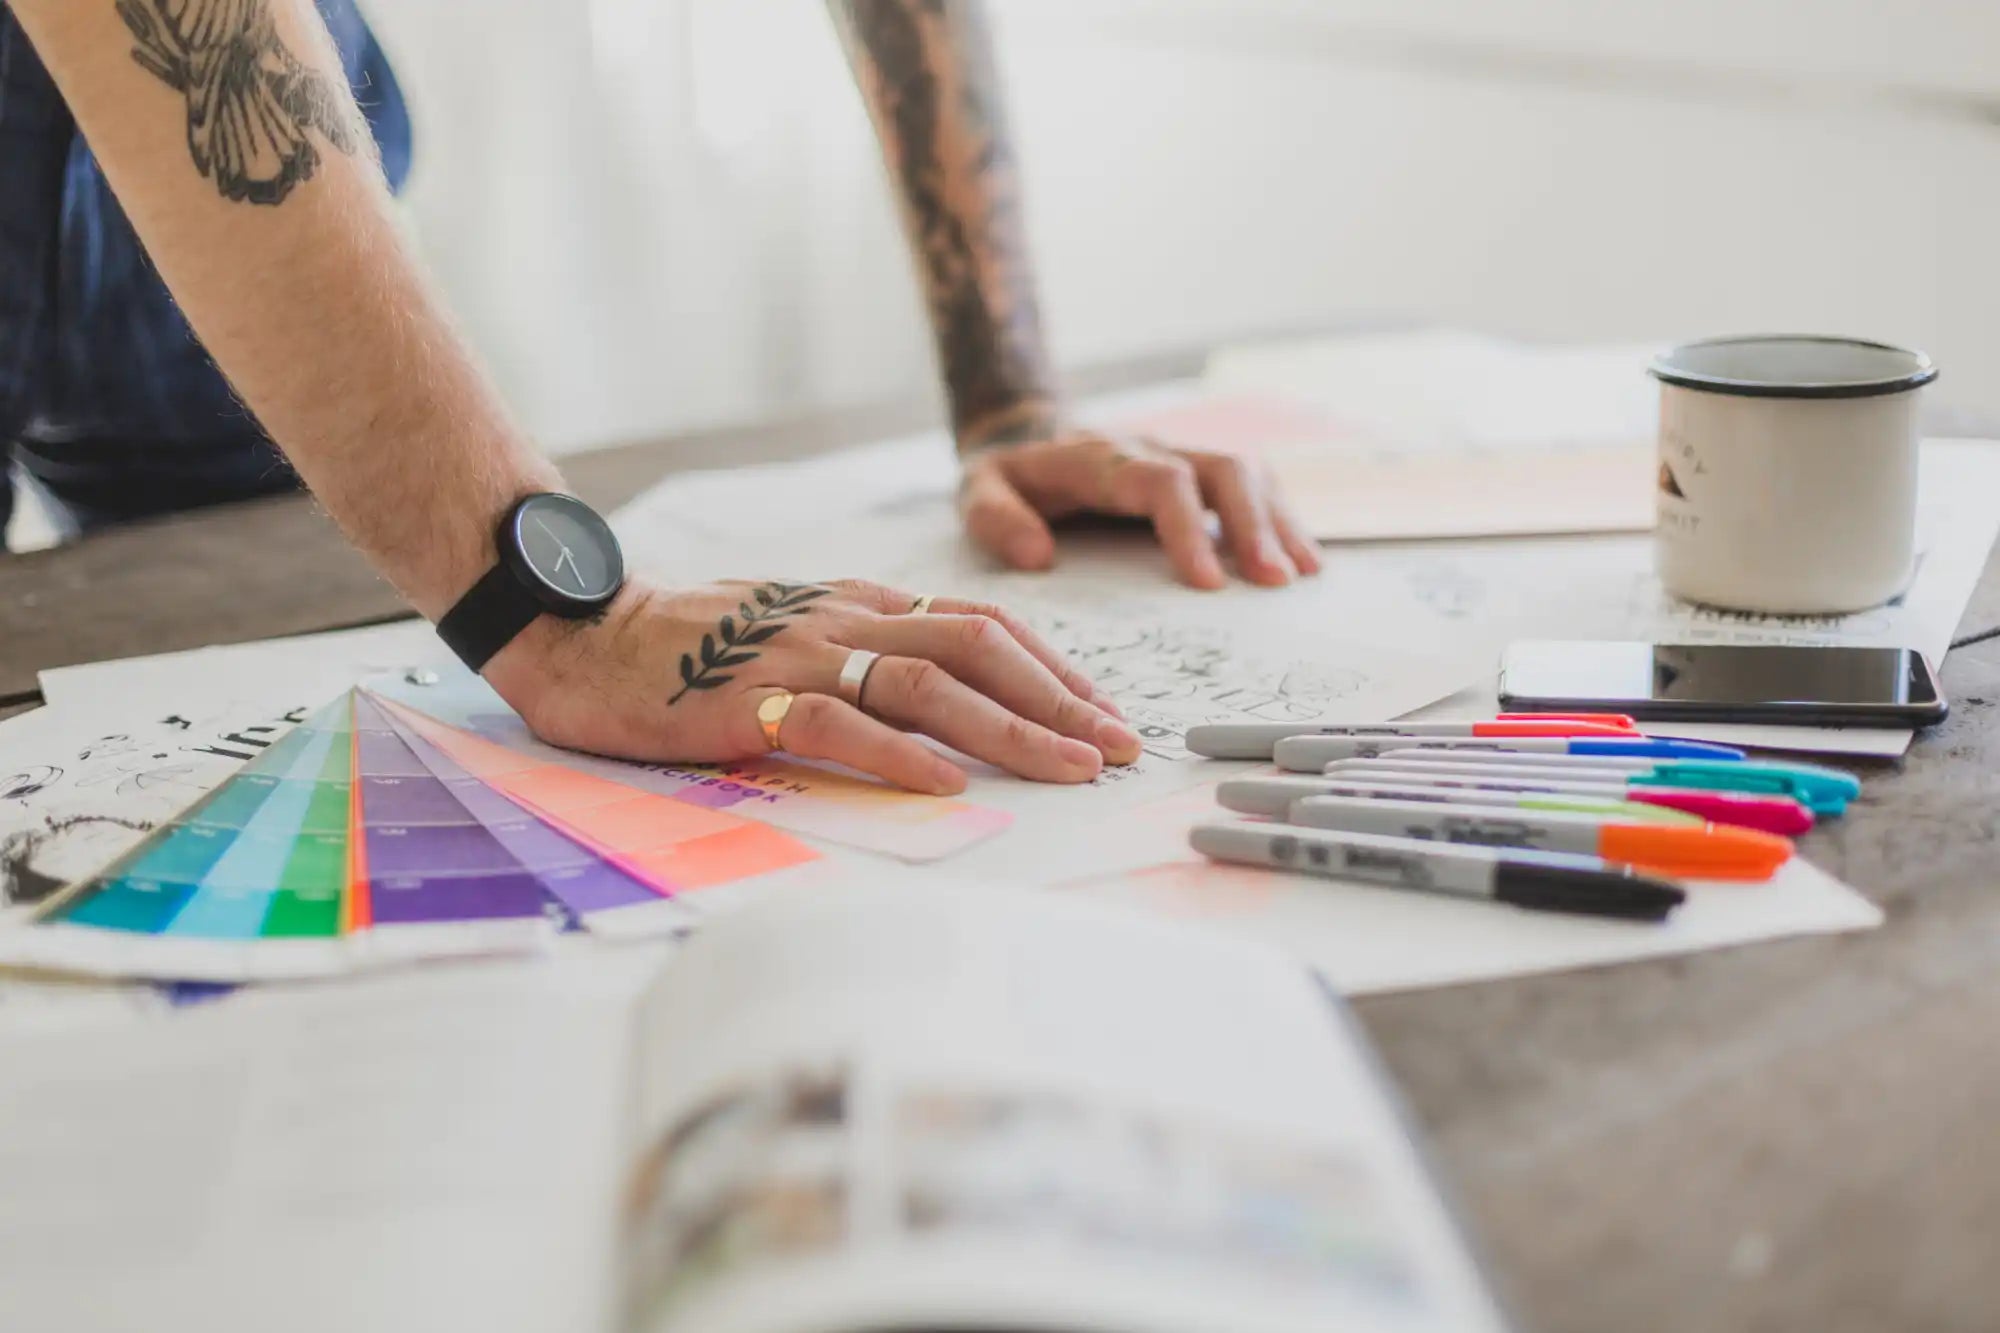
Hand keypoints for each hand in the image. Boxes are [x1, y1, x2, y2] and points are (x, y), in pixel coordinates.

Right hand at [483, 577, 1141, 795]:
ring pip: (926, 682)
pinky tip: (948, 784)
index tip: (1105, 714)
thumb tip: (947, 707)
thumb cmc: (690, 648)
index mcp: (860, 603)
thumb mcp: (796, 634)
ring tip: (1067, 768)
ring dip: (1009, 728)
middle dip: (1061, 700)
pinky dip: (899, 754)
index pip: (983, 625)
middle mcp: (844, 618)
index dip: (1054, 669)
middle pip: (979, 648)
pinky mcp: (748, 698)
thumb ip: (865, 655)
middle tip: (1119, 749)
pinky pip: (838, 722)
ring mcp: (798, 654)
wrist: (583, 634)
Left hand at [957, 428, 1322, 588]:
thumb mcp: (976, 494)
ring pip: (1247, 471)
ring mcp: (1181, 455)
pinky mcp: (1198, 470)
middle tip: (1274, 582)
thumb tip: (1039, 556)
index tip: (1208, 583)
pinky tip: (1304, 558)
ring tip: (1302, 574)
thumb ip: (996, 520)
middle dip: (1253, 525)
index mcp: (1101, 458)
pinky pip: (1253, 482)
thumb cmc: (1005, 478)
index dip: (1189, 529)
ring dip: (1278, 521)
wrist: (1021, 435)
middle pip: (1221, 470)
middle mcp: (1152, 448)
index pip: (1160, 483)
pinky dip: (1282, 516)